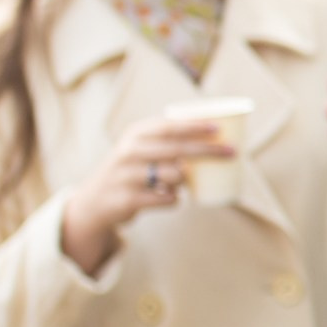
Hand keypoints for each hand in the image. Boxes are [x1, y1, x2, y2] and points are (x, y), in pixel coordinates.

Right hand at [60, 112, 240, 278]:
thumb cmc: (131, 170)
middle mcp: (129, 152)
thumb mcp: (141, 148)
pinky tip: (170, 196)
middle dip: (207, 150)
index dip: (194, 125)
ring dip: (186, 179)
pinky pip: (168, 199)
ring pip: (175, 176)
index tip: (219, 128)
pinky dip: (175, 199)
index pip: (168, 126)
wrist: (94, 201)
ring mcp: (127, 176)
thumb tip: (217, 136)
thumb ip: (170, 141)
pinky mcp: (129, 200)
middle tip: (232, 152)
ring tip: (181, 180)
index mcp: (135, 135)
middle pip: (177, 150)